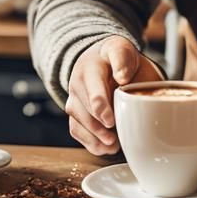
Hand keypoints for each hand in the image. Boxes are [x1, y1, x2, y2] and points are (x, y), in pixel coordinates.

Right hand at [65, 36, 162, 155]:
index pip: (92, 86)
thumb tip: (122, 77)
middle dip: (99, 126)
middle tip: (115, 137)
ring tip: (114, 144)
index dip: (100, 105)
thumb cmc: (116, 57)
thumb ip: (122, 60)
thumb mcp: (122, 50)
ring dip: (96, 138)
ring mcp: (73, 99)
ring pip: (79, 123)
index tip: (110, 120)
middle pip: (85, 110)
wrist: (102, 59)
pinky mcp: (74, 113)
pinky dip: (91, 143)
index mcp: (90, 66)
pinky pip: (77, 132)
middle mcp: (77, 83)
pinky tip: (106, 147)